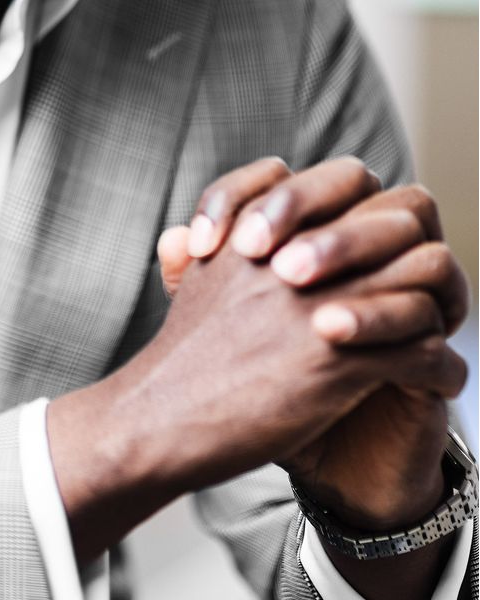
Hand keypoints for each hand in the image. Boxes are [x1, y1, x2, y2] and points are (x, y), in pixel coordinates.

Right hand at [48, 157, 467, 569]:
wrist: (159, 421)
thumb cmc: (180, 358)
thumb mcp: (193, 281)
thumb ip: (209, 245)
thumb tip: (192, 233)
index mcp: (262, 227)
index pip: (342, 179)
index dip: (368, 206)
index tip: (362, 244)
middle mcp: (293, 254)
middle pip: (395, 214)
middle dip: (417, 245)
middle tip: (416, 277)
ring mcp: (318, 304)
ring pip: (422, 272)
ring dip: (438, 299)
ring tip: (439, 323)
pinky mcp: (338, 361)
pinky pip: (423, 346)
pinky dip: (439, 364)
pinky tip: (435, 376)